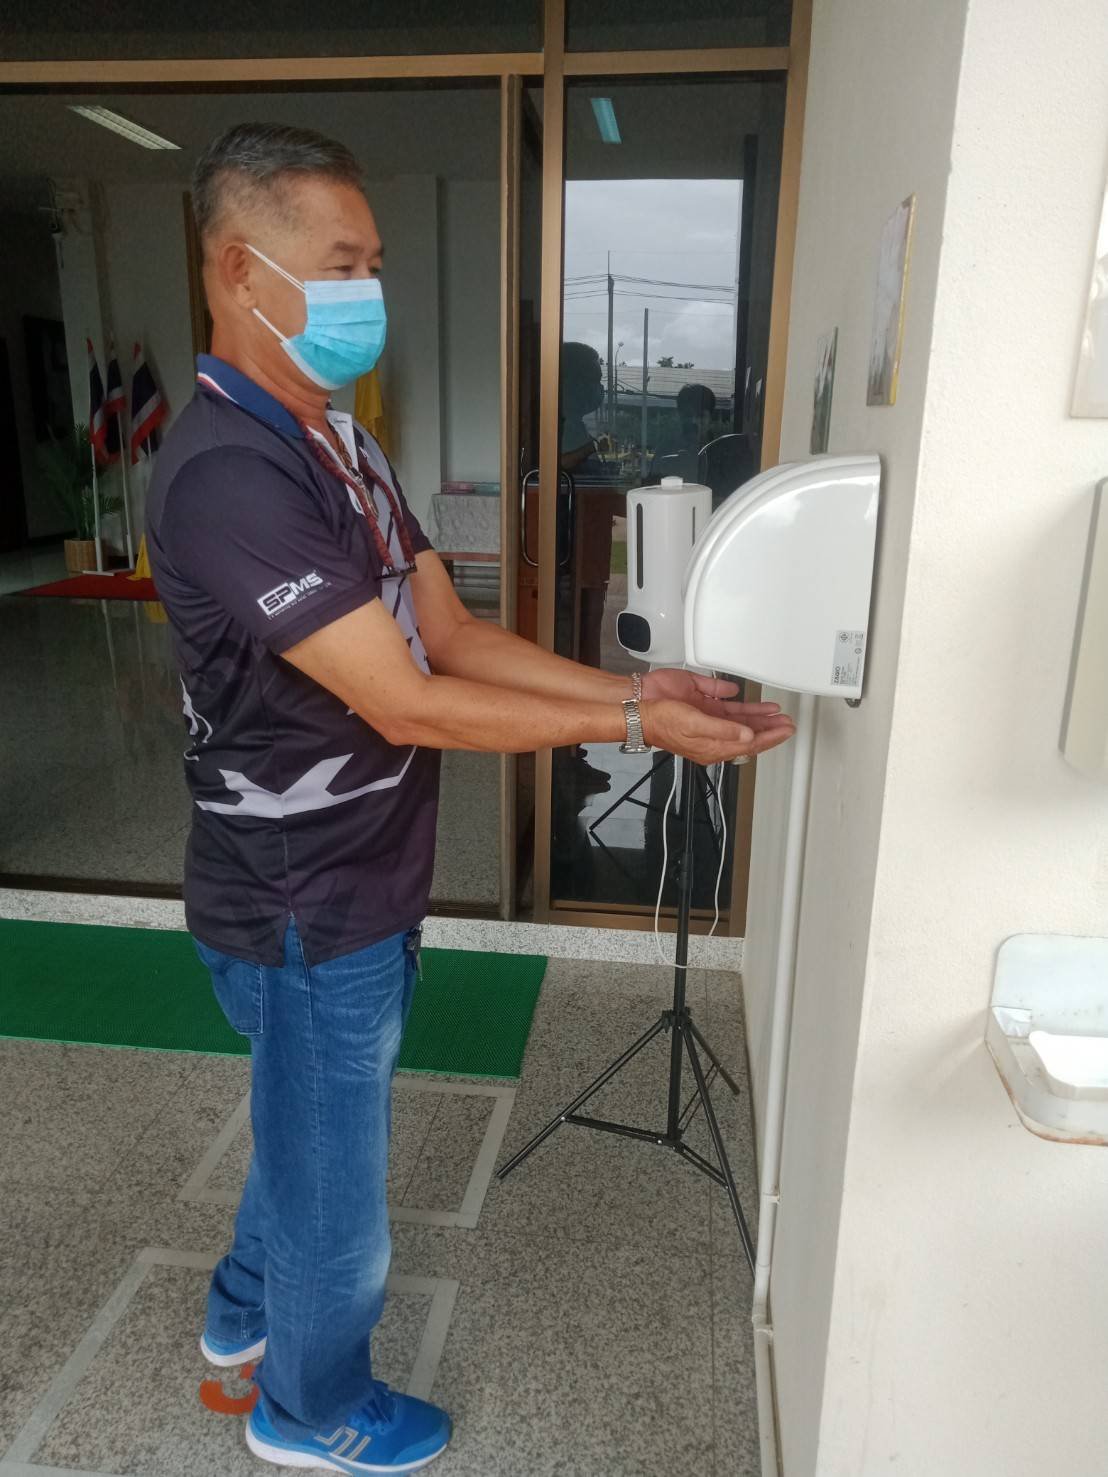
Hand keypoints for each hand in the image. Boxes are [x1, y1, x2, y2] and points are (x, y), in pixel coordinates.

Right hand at [642, 669, 791, 733]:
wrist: (640, 704)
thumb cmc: (660, 721)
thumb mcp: (695, 726)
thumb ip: (724, 730)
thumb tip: (748, 735)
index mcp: (712, 745)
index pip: (749, 744)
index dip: (770, 738)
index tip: (786, 732)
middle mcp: (713, 732)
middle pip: (748, 732)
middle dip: (770, 728)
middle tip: (788, 723)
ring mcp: (709, 717)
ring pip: (741, 718)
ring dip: (760, 715)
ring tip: (778, 713)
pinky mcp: (703, 701)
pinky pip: (727, 702)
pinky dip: (741, 701)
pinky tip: (750, 700)